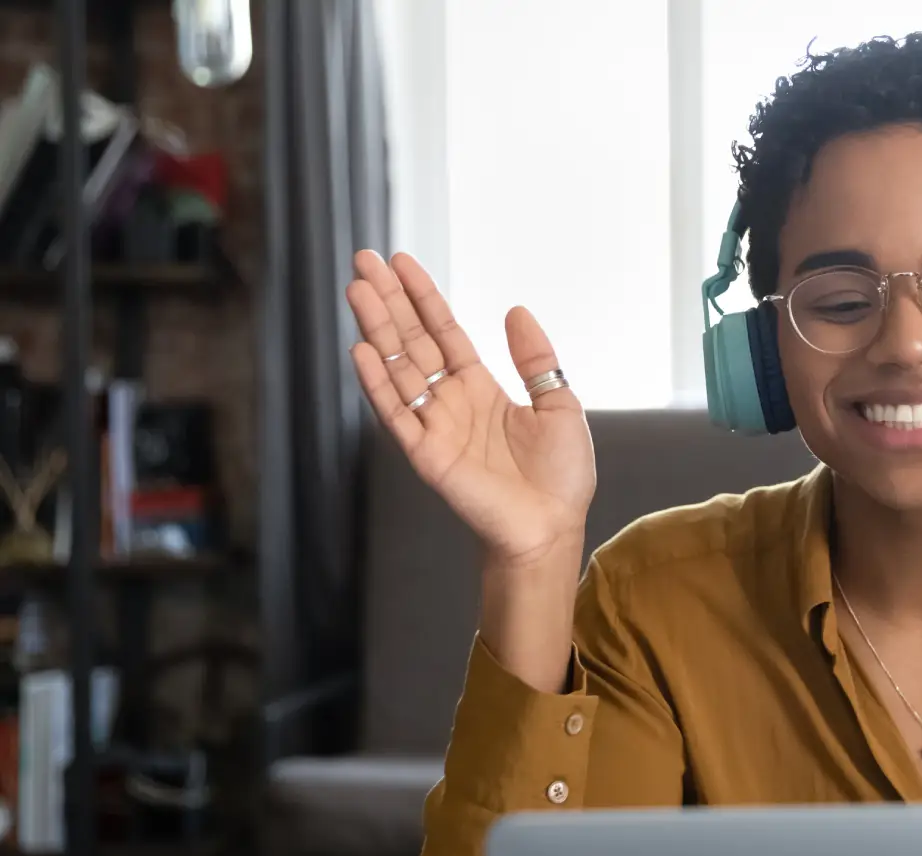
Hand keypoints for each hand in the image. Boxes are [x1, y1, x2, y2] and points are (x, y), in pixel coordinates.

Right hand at [345, 251, 594, 567]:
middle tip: (364, 259)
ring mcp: (434, 426)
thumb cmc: (560, 476)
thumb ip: (535, 359)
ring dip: (375, 329)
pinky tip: (361, 350)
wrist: (552, 527)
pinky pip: (395, 413)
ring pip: (397, 367)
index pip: (443, 332)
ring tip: (357, 288)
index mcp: (480, 388)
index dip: (422, 297)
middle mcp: (450, 402)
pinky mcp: (426, 454)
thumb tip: (517, 309)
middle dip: (388, 300)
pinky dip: (377, 383)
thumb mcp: (559, 404)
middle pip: (412, 341)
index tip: (400, 260)